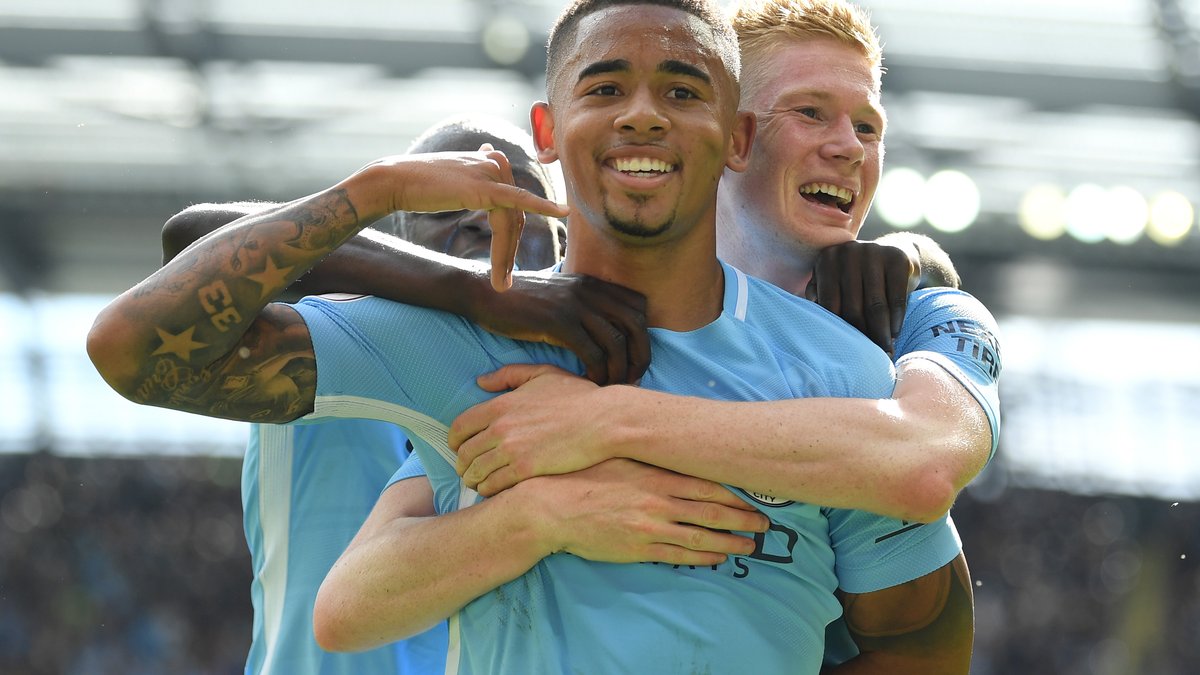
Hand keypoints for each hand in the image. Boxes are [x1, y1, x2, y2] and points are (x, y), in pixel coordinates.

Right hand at [368, 146, 568, 289]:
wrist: (394, 180)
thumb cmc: (416, 184)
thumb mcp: (453, 178)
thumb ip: (474, 174)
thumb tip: (488, 154)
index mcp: (492, 161)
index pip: (511, 208)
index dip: (508, 240)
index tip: (504, 268)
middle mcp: (497, 163)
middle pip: (514, 217)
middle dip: (508, 253)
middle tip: (502, 283)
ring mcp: (492, 172)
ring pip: (510, 222)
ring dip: (506, 255)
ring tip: (500, 283)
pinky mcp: (486, 185)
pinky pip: (517, 203)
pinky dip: (542, 207)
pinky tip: (562, 212)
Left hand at [452, 364, 623, 494]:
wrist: (604, 421)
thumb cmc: (578, 397)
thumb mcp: (543, 375)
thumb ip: (509, 375)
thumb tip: (481, 381)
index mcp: (500, 405)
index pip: (460, 427)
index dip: (454, 441)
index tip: (459, 448)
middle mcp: (500, 428)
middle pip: (464, 453)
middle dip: (462, 464)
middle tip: (467, 470)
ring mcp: (512, 450)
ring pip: (476, 472)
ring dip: (473, 480)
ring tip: (478, 483)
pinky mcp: (526, 470)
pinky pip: (494, 485)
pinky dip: (488, 490)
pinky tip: (494, 490)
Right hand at [472, 273, 648, 385]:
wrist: (485, 292)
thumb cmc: (521, 301)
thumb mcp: (560, 295)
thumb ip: (584, 305)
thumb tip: (604, 329)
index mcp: (594, 284)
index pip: (639, 306)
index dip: (644, 336)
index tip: (635, 359)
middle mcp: (590, 291)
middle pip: (636, 325)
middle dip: (640, 356)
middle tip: (633, 380)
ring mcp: (575, 305)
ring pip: (616, 342)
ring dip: (619, 370)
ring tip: (612, 387)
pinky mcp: (559, 322)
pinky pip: (592, 353)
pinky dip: (597, 373)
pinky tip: (589, 384)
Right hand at [519, 458, 768, 566]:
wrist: (551, 507)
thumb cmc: (582, 477)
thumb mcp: (618, 457)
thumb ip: (647, 456)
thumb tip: (672, 445)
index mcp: (655, 475)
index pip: (706, 484)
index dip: (735, 492)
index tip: (755, 495)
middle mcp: (659, 501)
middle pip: (713, 511)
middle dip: (743, 519)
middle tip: (765, 524)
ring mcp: (651, 528)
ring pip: (701, 536)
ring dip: (730, 542)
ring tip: (750, 545)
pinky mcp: (639, 549)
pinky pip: (680, 556)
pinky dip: (703, 557)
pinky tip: (718, 558)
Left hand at [805, 240, 918, 354]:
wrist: (892, 253)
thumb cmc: (856, 277)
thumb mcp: (834, 281)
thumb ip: (819, 296)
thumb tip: (812, 323)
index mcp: (826, 260)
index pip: (830, 303)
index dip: (839, 329)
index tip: (847, 350)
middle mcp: (847, 252)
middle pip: (853, 306)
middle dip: (862, 334)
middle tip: (868, 355)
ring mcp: (873, 252)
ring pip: (876, 304)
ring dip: (881, 331)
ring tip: (884, 350)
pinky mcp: (896, 258)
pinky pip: (895, 296)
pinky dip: (896, 318)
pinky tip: (895, 332)